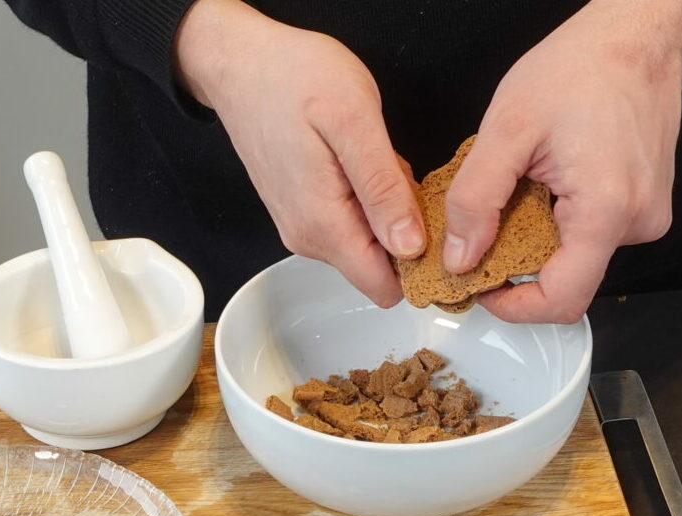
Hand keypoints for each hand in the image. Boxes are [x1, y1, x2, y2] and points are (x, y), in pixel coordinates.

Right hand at [174, 0, 423, 306]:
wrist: (241, 64)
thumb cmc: (293, 78)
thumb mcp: (354, 121)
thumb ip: (382, 189)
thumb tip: (410, 245)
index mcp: (324, 224)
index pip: (384, 286)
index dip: (422, 266)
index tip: (441, 228)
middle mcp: (308, 237)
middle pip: (380, 267)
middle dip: (407, 232)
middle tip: (406, 173)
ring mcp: (301, 226)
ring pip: (367, 244)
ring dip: (388, 212)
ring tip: (381, 160)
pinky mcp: (300, 211)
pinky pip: (350, 224)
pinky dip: (369, 200)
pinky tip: (363, 161)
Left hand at [442, 0, 681, 323]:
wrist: (635, 38)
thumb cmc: (582, 68)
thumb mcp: (506, 130)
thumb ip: (475, 199)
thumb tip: (459, 256)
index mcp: (606, 210)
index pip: (562, 300)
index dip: (514, 306)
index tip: (479, 286)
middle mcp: (636, 223)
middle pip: (565, 280)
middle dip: (516, 264)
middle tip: (482, 229)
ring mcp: (643, 216)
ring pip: (574, 257)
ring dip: (534, 238)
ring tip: (517, 191)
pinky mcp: (640, 206)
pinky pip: (589, 233)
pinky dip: (554, 220)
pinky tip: (542, 183)